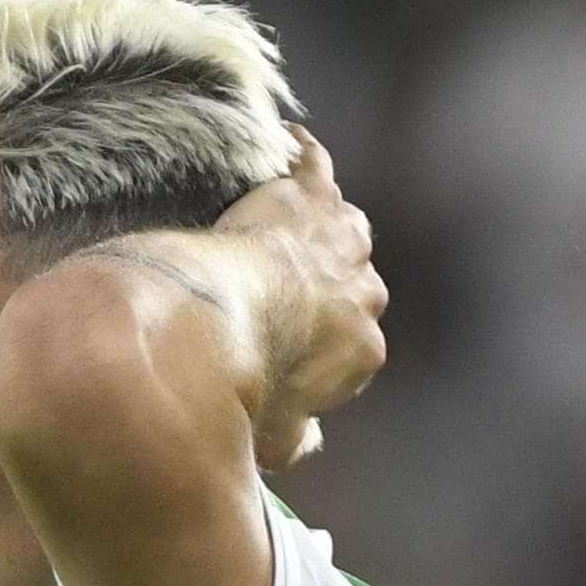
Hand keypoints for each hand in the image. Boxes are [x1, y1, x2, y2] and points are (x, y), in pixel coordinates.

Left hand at [216, 131, 385, 469]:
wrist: (219, 323)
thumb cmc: (242, 386)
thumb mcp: (273, 438)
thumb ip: (297, 440)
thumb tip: (305, 444)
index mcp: (365, 351)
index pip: (355, 349)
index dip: (320, 350)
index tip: (287, 353)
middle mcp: (366, 292)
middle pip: (356, 285)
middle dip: (328, 289)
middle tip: (286, 293)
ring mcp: (342, 241)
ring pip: (346, 229)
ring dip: (325, 230)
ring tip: (299, 226)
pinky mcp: (309, 198)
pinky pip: (315, 165)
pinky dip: (302, 154)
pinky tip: (288, 141)